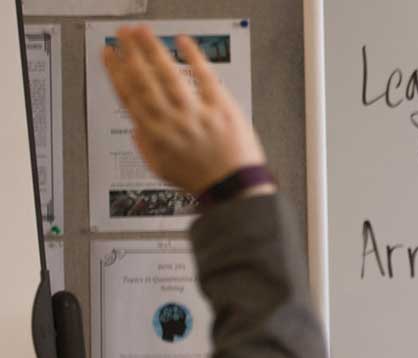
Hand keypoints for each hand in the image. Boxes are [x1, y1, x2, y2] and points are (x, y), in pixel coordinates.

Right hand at [102, 28, 265, 196]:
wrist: (233, 190)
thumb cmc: (200, 180)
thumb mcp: (160, 167)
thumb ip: (144, 144)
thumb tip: (135, 125)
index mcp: (153, 134)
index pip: (127, 95)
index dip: (114, 71)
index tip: (108, 54)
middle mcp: (171, 122)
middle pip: (143, 81)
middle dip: (129, 53)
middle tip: (121, 34)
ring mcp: (196, 115)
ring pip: (169, 76)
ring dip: (152, 50)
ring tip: (142, 32)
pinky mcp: (222, 110)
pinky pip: (206, 78)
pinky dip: (193, 58)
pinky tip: (183, 42)